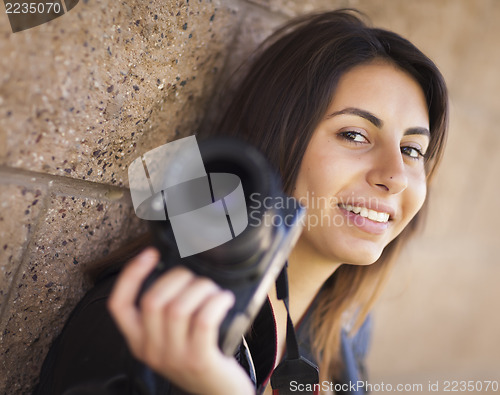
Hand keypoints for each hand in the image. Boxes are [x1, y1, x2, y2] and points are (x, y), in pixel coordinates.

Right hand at [108, 248, 254, 394]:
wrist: (220, 393)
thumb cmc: (199, 357)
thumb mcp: (172, 337)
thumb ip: (167, 312)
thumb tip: (176, 270)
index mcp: (139, 341)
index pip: (119, 305)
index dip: (131, 275)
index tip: (150, 254)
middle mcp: (151, 350)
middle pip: (152, 300)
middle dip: (178, 278)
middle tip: (197, 279)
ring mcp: (174, 358)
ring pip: (178, 308)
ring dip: (201, 289)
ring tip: (214, 291)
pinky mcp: (199, 360)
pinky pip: (204, 320)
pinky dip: (216, 302)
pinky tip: (224, 299)